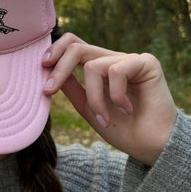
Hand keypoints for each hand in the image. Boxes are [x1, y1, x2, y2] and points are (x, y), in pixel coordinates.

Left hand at [42, 33, 177, 164]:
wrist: (151, 146)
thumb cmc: (122, 129)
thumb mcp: (87, 107)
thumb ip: (71, 88)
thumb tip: (49, 71)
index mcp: (99, 67)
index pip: (73, 44)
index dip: (55, 50)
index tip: (41, 66)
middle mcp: (112, 60)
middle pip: (76, 47)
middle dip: (59, 69)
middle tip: (48, 89)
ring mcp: (129, 59)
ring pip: (93, 66)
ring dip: (94, 98)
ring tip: (104, 119)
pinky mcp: (146, 63)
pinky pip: (116, 70)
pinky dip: (115, 96)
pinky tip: (127, 109)